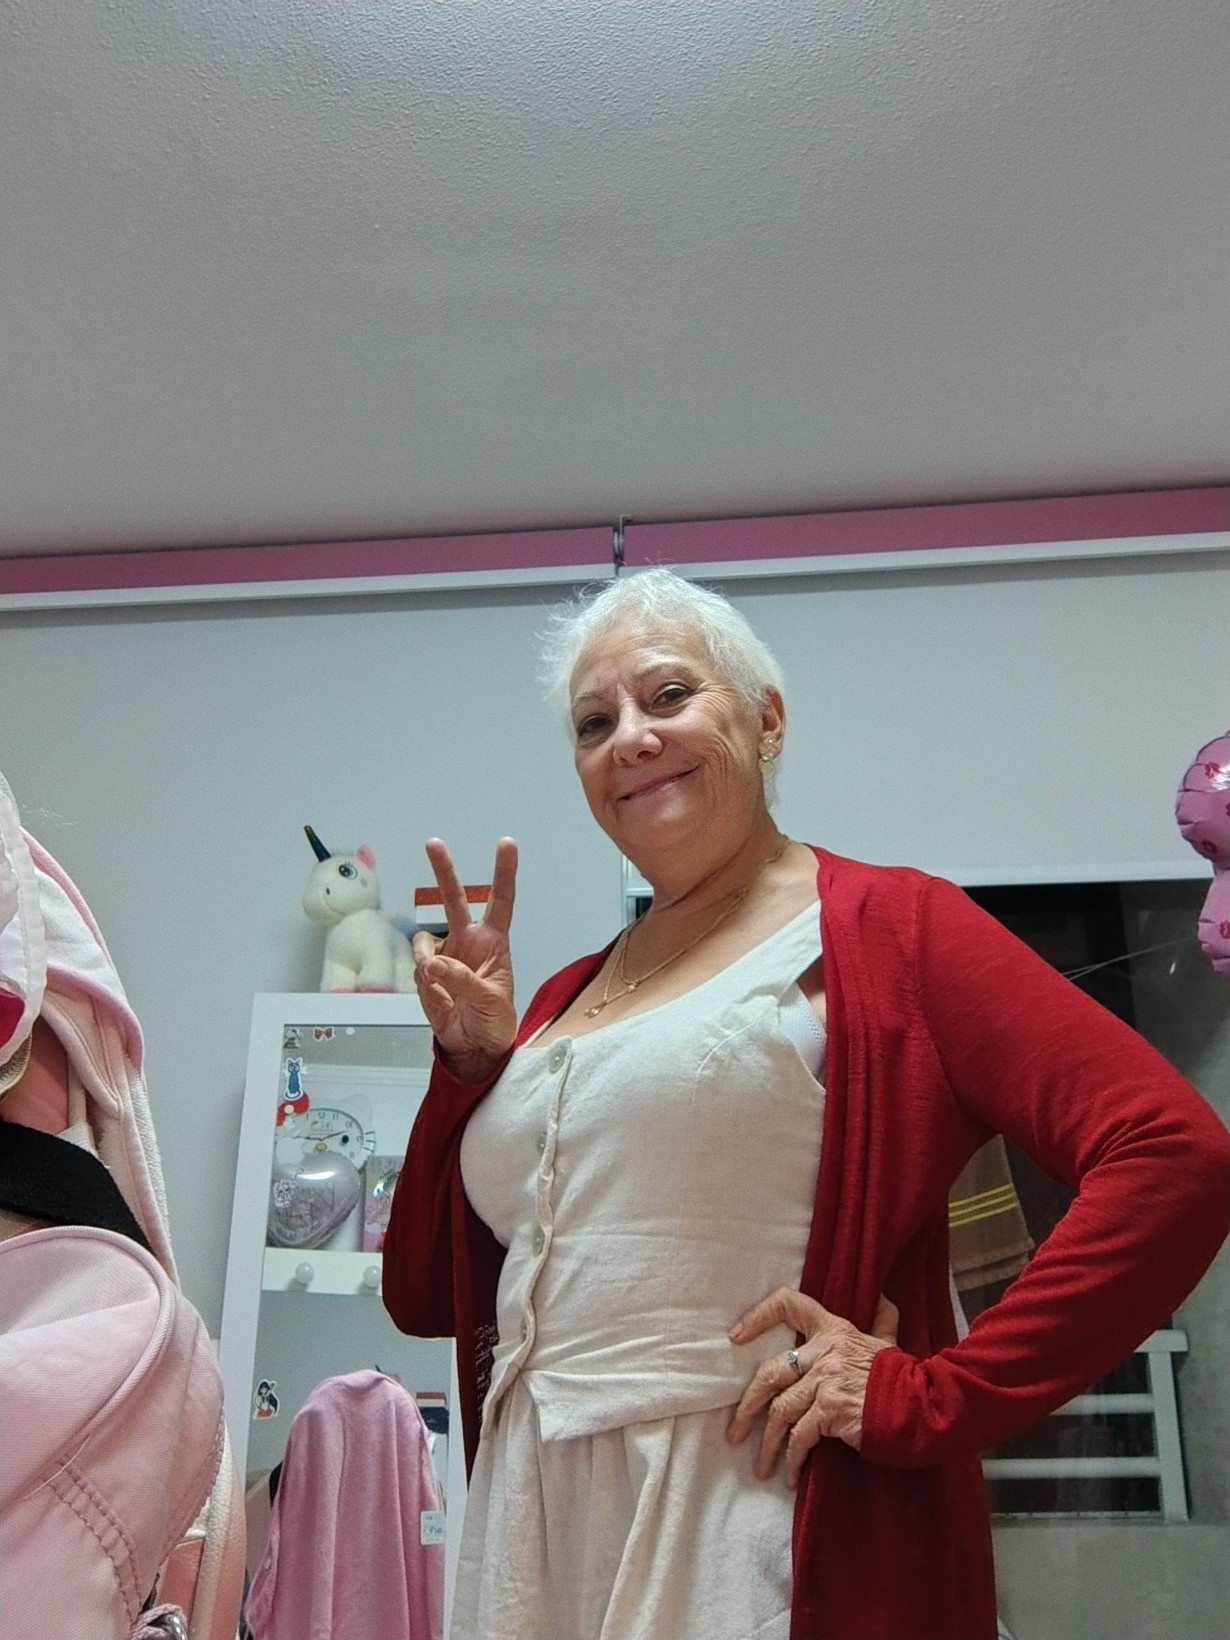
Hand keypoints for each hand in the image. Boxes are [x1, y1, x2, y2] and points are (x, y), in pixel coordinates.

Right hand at [411, 837, 517, 1081]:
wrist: (474, 1048)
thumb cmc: (494, 1021)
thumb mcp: (490, 1002)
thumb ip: (462, 980)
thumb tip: (434, 963)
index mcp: (493, 943)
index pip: (500, 901)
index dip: (504, 872)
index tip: (506, 844)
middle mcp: (467, 942)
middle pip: (454, 900)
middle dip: (444, 871)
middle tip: (434, 843)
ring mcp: (445, 957)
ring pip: (424, 941)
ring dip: (428, 960)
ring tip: (442, 986)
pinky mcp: (426, 975)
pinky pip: (417, 970)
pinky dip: (424, 985)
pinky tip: (439, 1000)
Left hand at [726, 1287, 898, 1485]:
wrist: (924, 1405)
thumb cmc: (904, 1377)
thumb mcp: (887, 1341)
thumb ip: (880, 1322)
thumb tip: (884, 1300)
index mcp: (834, 1329)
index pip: (789, 1305)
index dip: (759, 1316)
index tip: (735, 1337)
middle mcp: (824, 1351)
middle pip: (770, 1372)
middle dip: (747, 1406)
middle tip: (735, 1431)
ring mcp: (825, 1380)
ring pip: (780, 1411)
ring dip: (767, 1444)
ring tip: (760, 1466)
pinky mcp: (829, 1410)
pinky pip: (800, 1437)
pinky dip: (791, 1459)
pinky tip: (789, 1475)